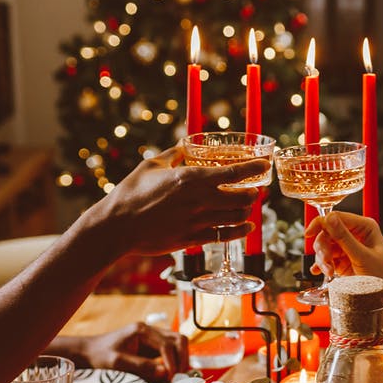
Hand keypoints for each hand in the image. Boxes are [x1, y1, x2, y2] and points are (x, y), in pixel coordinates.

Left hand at [81, 323, 188, 382]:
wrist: (89, 352)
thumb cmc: (100, 356)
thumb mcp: (117, 363)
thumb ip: (141, 366)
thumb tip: (164, 372)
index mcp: (141, 330)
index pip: (166, 344)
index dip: (172, 362)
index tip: (172, 378)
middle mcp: (150, 331)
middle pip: (178, 339)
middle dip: (183, 358)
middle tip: (181, 377)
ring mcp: (152, 337)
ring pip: (177, 343)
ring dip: (182, 359)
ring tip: (179, 377)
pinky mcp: (152, 346)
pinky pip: (171, 351)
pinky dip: (175, 361)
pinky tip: (173, 374)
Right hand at [93, 146, 267, 255]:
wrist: (117, 226)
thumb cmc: (130, 193)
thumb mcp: (151, 165)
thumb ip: (174, 153)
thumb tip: (186, 143)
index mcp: (191, 178)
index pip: (234, 172)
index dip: (254, 167)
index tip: (264, 164)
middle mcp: (199, 201)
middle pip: (242, 197)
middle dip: (254, 192)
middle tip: (256, 188)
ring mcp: (197, 222)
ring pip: (237, 217)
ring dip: (247, 210)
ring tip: (249, 204)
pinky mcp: (192, 239)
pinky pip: (224, 236)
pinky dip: (240, 231)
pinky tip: (246, 226)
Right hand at [307, 212, 382, 291]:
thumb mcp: (362, 256)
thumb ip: (344, 237)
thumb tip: (328, 219)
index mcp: (364, 226)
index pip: (336, 217)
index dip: (320, 224)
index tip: (308, 234)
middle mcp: (356, 234)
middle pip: (327, 233)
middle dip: (323, 248)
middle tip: (326, 262)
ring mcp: (349, 248)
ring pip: (325, 247)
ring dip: (323, 260)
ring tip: (329, 273)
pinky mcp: (344, 261)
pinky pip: (327, 258)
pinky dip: (321, 265)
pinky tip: (320, 271)